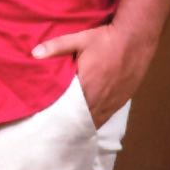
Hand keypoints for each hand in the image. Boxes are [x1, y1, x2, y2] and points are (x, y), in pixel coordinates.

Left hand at [32, 24, 155, 128]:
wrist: (135, 39)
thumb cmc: (106, 39)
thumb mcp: (80, 39)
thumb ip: (56, 47)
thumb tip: (34, 53)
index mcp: (86, 85)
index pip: (68, 109)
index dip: (58, 117)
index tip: (47, 122)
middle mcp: (99, 98)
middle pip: (80, 119)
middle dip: (68, 124)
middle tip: (56, 129)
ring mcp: (112, 102)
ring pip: (94, 121)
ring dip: (82, 124)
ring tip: (69, 130)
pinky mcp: (121, 101)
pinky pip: (105, 117)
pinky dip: (95, 121)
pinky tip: (88, 122)